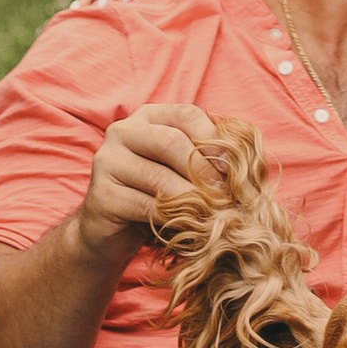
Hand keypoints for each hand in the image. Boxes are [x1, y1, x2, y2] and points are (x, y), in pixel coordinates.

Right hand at [75, 101, 229, 261]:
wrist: (111, 233)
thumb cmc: (156, 197)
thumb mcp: (181, 172)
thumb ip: (204, 160)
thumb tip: (245, 166)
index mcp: (147, 117)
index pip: (187, 114)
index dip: (215, 140)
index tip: (234, 169)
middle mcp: (122, 132)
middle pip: (172, 141)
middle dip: (205, 171)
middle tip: (226, 197)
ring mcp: (107, 161)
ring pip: (160, 176)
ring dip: (193, 199)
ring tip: (213, 214)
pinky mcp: (101, 195)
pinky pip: (146, 205)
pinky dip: (173, 218)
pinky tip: (188, 227)